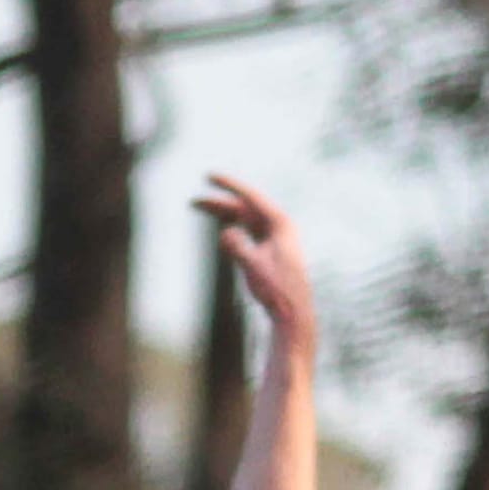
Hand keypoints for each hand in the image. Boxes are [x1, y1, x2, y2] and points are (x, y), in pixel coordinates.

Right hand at [194, 174, 314, 346]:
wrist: (293, 313)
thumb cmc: (277, 290)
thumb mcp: (254, 266)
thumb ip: (238, 247)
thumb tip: (225, 233)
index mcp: (280, 223)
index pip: (250, 197)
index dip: (228, 186)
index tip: (209, 177)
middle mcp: (279, 227)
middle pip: (244, 207)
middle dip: (219, 203)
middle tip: (195, 202)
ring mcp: (275, 238)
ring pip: (245, 219)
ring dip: (223, 214)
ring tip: (201, 208)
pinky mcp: (270, 251)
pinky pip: (247, 231)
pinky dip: (232, 227)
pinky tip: (219, 225)